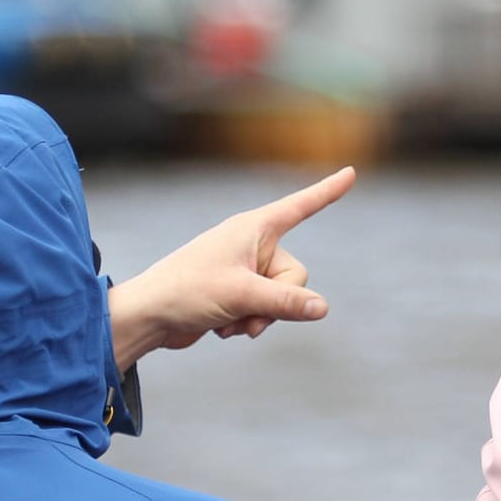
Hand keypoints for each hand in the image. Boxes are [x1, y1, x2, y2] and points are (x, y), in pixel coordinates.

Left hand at [106, 167, 355, 365]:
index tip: (351, 173)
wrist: (149, 317)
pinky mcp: (237, 294)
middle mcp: (252, 245)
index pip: (300, 206)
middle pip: (296, 275)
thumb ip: (286, 302)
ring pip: (281, 299)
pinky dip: (247, 323)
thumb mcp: (242, 296)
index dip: (327, 191)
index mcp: (253, 228)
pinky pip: (264, 311)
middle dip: (276, 302)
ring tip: (229, 321)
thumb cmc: (187, 292)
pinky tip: (221, 327)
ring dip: (259, 317)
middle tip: (245, 309)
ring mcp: (245, 270)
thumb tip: (324, 308)